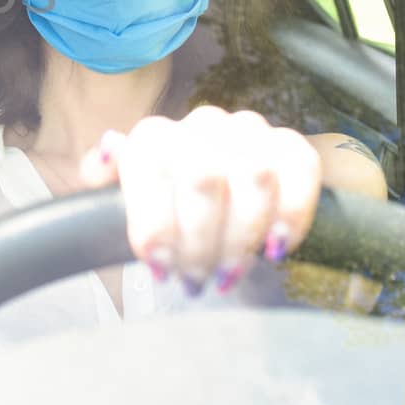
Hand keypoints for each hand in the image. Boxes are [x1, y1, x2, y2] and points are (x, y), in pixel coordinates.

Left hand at [80, 106, 323, 294]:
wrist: (215, 199)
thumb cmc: (165, 206)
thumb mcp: (123, 196)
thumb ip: (104, 175)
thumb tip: (105, 152)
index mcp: (156, 135)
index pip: (151, 167)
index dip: (154, 221)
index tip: (158, 266)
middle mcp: (202, 124)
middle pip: (203, 177)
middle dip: (199, 241)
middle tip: (194, 279)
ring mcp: (249, 131)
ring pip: (254, 175)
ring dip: (242, 236)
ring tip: (228, 274)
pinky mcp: (289, 148)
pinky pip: (300, 168)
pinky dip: (292, 213)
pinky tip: (276, 248)